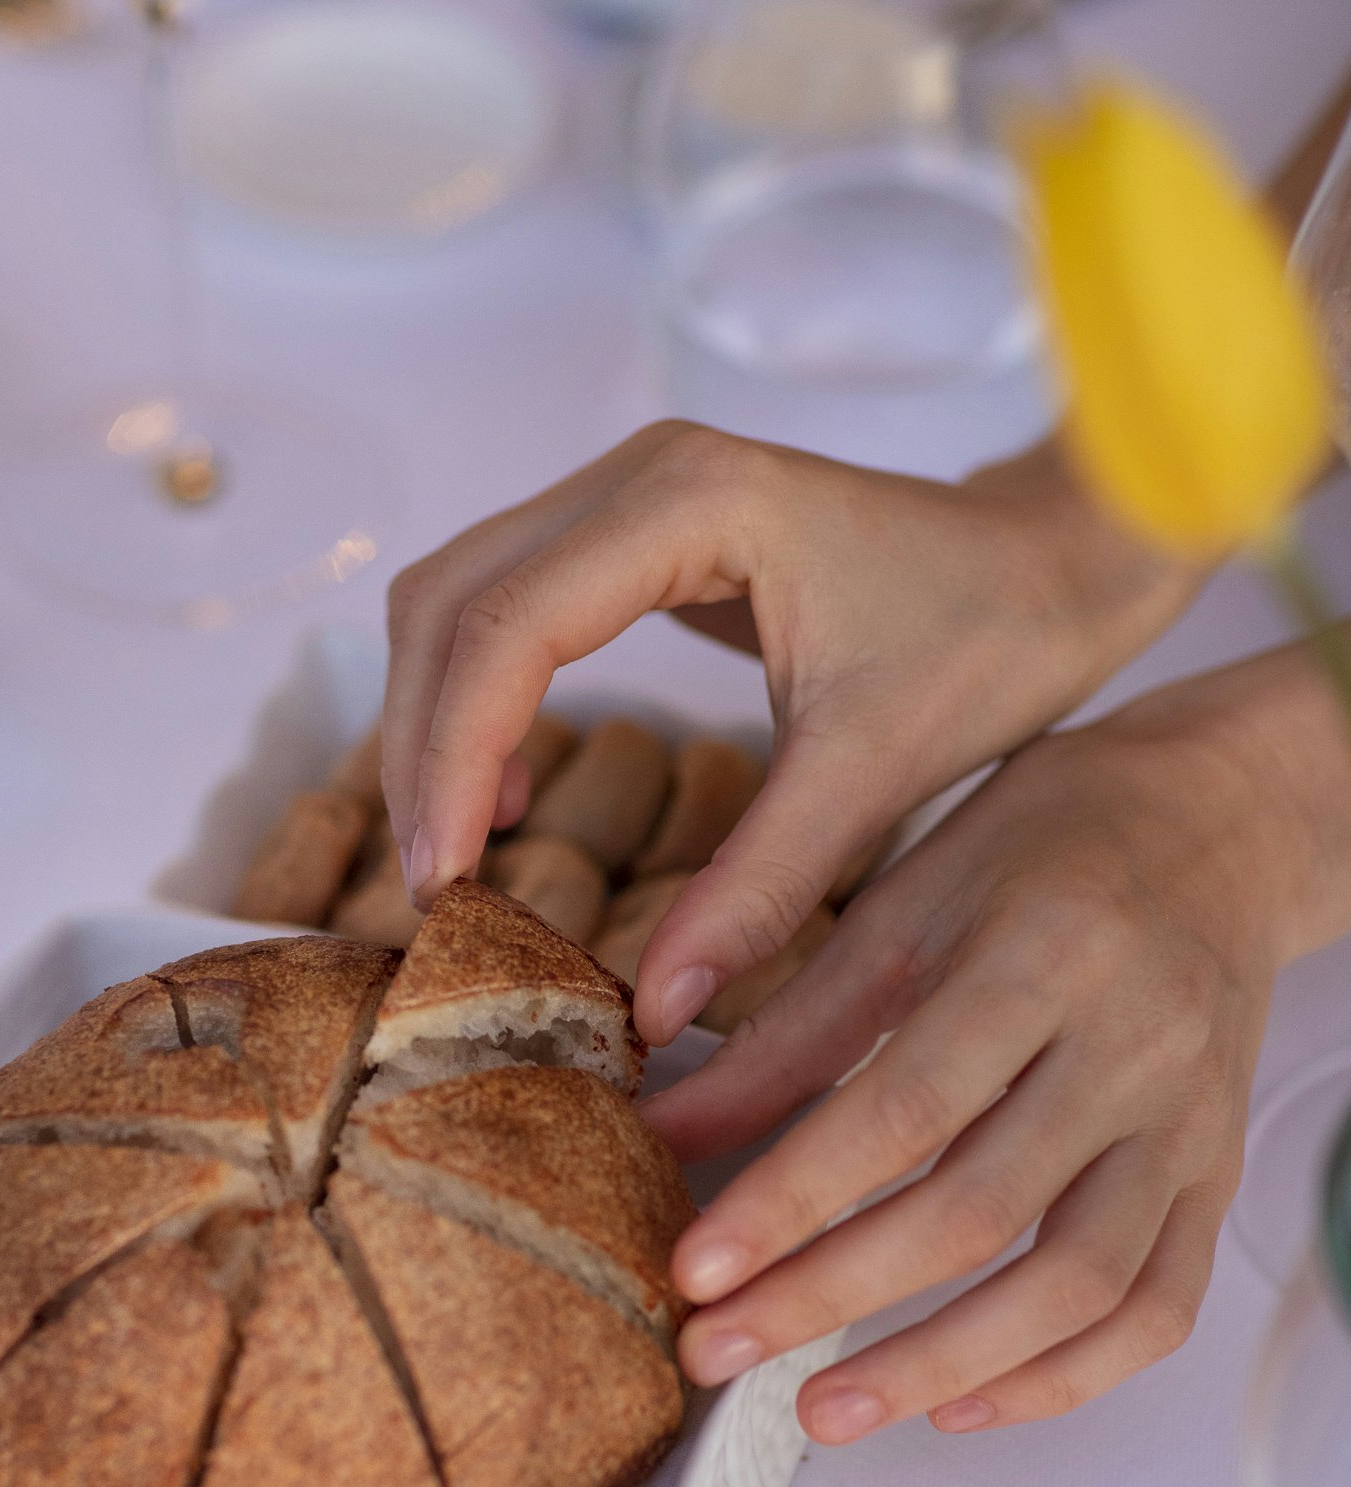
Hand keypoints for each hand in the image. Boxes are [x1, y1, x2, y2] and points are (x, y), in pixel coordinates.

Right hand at [382, 423, 1184, 1042]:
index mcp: (691, 503)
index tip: (446, 878)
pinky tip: (513, 789)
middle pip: (449, 603)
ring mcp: (629, 490)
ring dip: (438, 721)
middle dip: (423, 747)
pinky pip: (506, 602)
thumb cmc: (993, 639)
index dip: (451, 758)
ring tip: (466, 849)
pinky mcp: (636, 526)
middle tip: (440, 884)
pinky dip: (481, 696)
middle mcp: (638, 473)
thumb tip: (657, 1013)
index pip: (505, 628)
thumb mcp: (874, 776)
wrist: (1063, 559)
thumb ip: (758, 889)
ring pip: (457, 598)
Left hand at [646, 643, 1350, 1437]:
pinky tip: (960, 1404)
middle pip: (980, 1210)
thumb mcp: (902, 898)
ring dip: (940, 1367)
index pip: (905, 1108)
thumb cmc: (1046, 844)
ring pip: (1078, 1285)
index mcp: (1048, 951)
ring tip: (822, 1410)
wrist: (1217, 823)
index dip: (790, 1199)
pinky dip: (1060, 1376)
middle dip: (831, 1298)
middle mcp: (1137, 1044)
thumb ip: (785, 1027)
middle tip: (719, 1349)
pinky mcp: (1218, 1174)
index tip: (695, 1268)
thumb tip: (665, 1133)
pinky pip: (1155, 1308)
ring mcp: (1191, 1122)